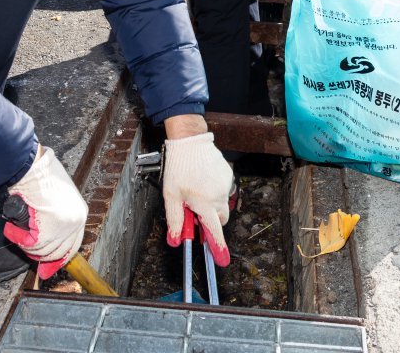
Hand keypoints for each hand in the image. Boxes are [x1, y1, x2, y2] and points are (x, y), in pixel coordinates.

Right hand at [2, 146, 86, 278]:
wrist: (31, 167)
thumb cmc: (39, 175)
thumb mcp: (53, 197)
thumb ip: (52, 217)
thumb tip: (42, 240)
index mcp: (79, 212)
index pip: (72, 244)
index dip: (58, 258)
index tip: (47, 268)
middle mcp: (76, 221)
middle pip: (58, 252)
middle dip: (39, 255)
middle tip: (24, 246)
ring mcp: (65, 227)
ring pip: (43, 251)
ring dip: (26, 244)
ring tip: (16, 230)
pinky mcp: (50, 230)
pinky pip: (32, 245)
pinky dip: (19, 239)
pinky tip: (13, 228)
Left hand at [162, 131, 233, 265]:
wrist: (190, 141)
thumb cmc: (178, 167)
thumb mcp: (171, 195)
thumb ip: (175, 219)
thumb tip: (175, 240)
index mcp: (204, 203)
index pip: (214, 231)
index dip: (217, 246)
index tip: (222, 259)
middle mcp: (218, 196)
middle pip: (220, 219)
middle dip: (211, 219)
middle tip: (195, 211)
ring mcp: (225, 185)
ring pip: (221, 204)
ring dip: (211, 203)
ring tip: (196, 189)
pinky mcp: (228, 176)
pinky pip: (223, 190)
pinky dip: (214, 190)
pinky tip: (203, 179)